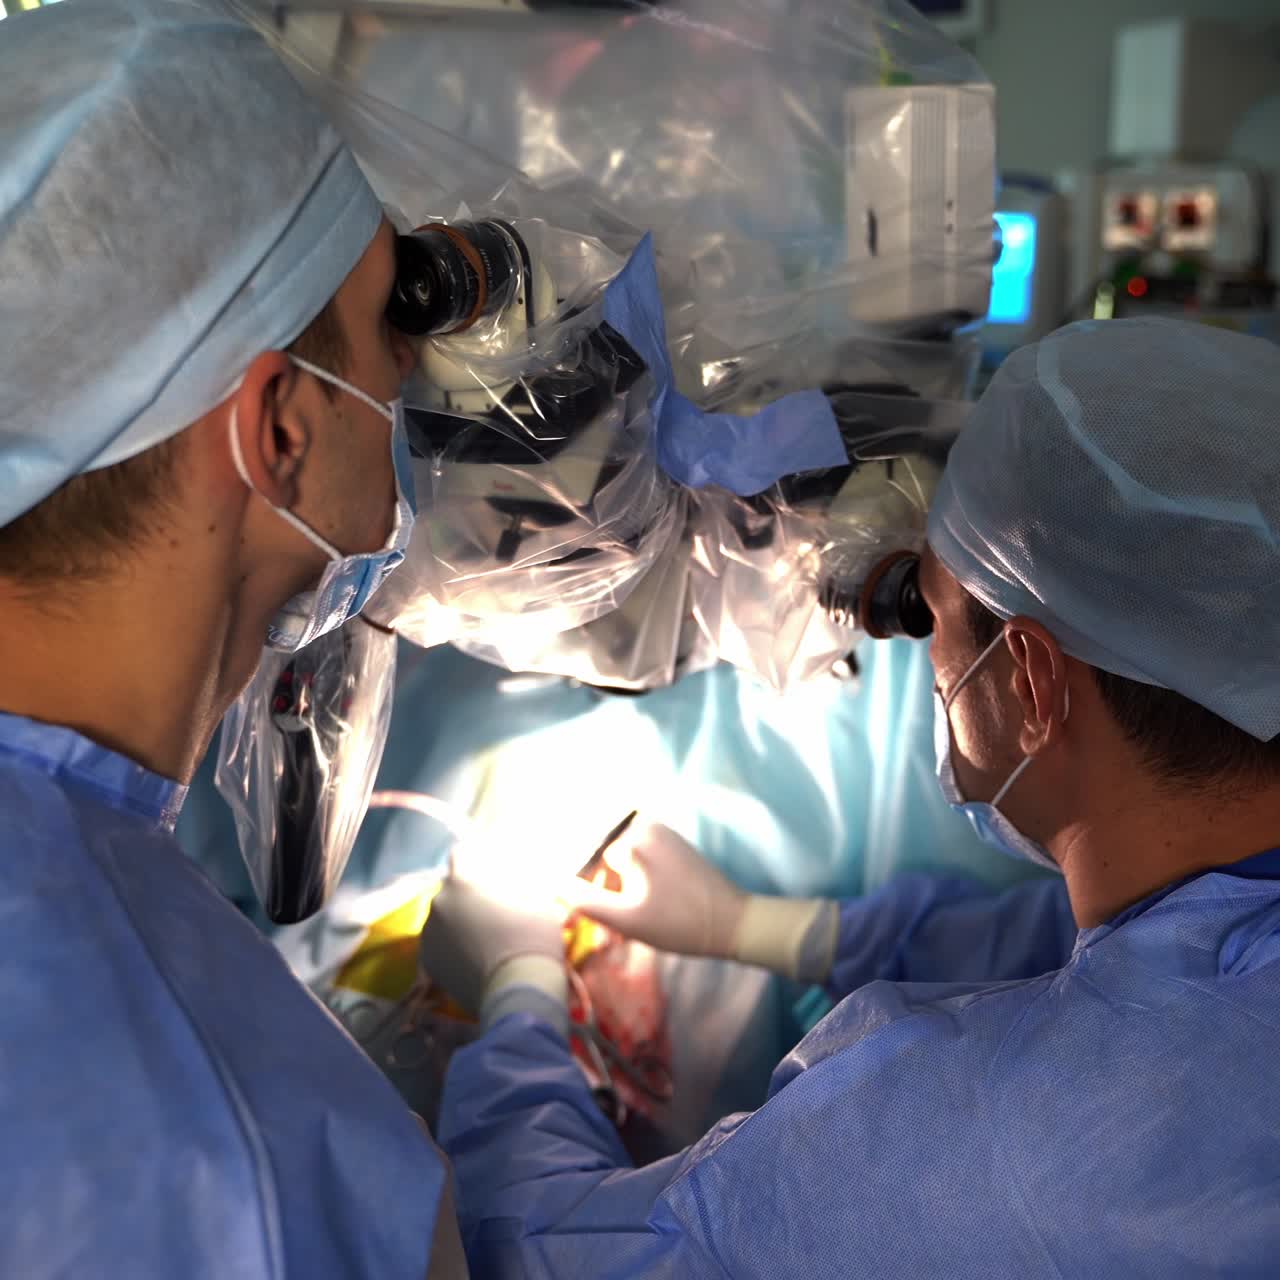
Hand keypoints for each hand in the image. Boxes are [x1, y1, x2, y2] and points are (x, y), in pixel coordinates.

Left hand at [419, 868, 565, 1018]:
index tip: (488, 866)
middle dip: (468, 894)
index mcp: (462, 881)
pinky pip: (440, 944)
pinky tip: (474, 956)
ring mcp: (430, 935)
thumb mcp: (537, 900)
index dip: (475, 857)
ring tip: (483, 936)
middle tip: (491, 906)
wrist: (519, 992)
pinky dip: (453, 946)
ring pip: (444, 918)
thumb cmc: (532, 938)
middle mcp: (439, 903)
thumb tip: (516, 883)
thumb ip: (519, 885)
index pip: (460, 854)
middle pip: (452, 889)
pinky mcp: (429, 963)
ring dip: (458, 920)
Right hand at [564, 821, 748, 958]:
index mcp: (631, 840)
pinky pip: (638, 857)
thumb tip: (552, 884)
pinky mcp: (671, 842)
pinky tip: (638, 909)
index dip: (579, 889)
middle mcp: (644, 826)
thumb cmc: (678, 924)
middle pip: (601, 857)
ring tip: (621, 927)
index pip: (583, 858)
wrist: (732, 922)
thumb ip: (585, 900)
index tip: (580, 915)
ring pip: (619, 859)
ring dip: (615, 890)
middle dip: (599, 892)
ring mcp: (660, 832)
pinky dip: (631, 881)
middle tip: (605, 932)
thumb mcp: (626, 919)